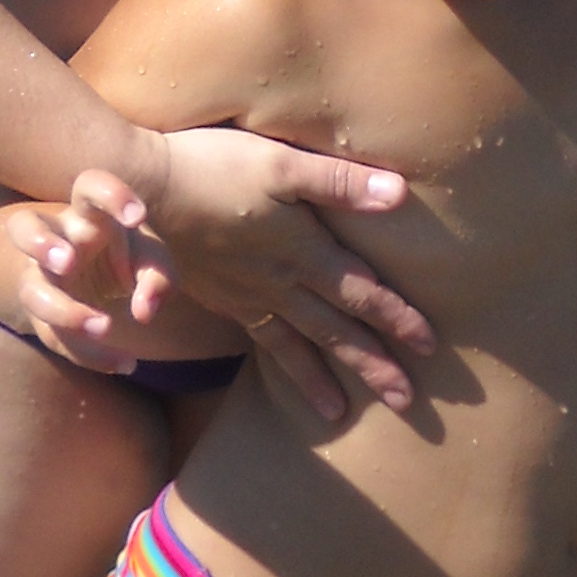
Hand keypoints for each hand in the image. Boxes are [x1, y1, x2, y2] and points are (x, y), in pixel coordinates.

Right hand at [0, 180, 179, 375]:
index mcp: (86, 213)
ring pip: (30, 290)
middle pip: (24, 227)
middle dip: (40, 244)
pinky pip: (54, 336)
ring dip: (61, 310)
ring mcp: (40, 278)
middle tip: (68, 262)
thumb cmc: (121, 252)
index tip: (138, 216)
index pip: (87, 187)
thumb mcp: (148, 256)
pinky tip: (123, 363)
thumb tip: (145, 312)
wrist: (86, 275)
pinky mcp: (42, 316)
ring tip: (102, 326)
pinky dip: (89, 354)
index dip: (110, 195)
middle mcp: (55, 240)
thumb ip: (158, 275)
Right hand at [133, 125, 429, 421]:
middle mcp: (279, 282)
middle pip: (336, 331)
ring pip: (296, 346)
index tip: (430, 348)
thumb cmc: (217, 165)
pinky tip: (287, 372)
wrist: (145, 188)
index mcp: (302, 250)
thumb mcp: (283, 162)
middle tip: (406, 401)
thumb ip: (339, 182)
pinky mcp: (221, 295)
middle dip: (373, 365)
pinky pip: (258, 339)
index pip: (362, 292)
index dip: (397, 317)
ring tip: (341, 414)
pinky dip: (279, 363)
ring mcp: (248, 294)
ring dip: (323, 380)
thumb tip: (398, 194)